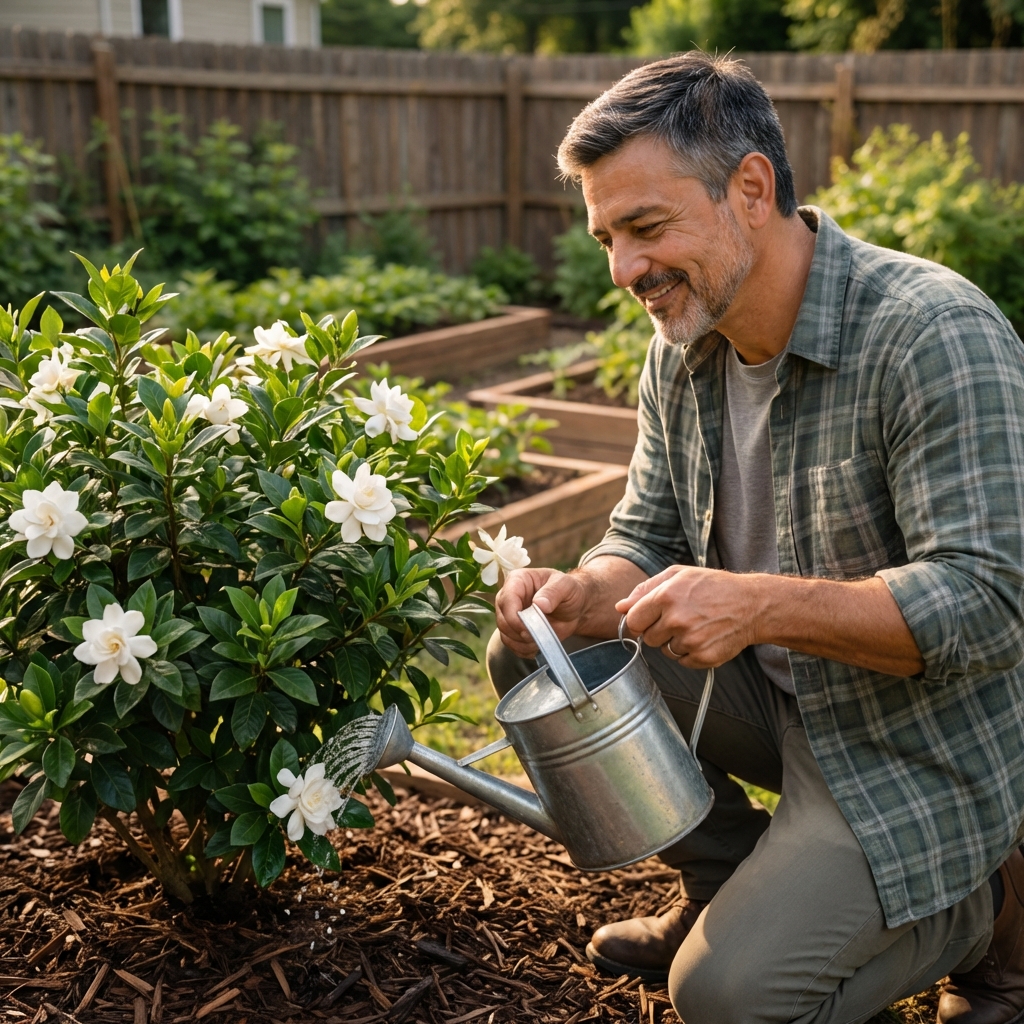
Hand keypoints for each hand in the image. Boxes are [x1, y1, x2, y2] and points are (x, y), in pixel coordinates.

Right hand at [495, 568, 588, 657]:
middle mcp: (508, 597)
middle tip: (541, 633)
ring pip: (505, 635)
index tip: (529, 627)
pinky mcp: (513, 631)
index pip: (506, 600)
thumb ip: (553, 592)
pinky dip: (525, 649)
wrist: (573, 608)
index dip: (514, 617)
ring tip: (544, 636)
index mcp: (517, 581)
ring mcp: (508, 615)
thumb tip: (539, 603)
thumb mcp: (566, 586)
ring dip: (524, 642)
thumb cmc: (568, 591)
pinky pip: (512, 646)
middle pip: (503, 620)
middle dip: (521, 632)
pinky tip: (539, 643)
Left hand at [616, 565, 758, 667]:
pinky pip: (682, 661)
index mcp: (666, 597)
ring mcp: (690, 640)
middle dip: (659, 630)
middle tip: (680, 618)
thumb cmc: (712, 587)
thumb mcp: (678, 576)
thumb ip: (645, 590)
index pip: (633, 620)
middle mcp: (676, 620)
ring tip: (695, 626)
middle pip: (648, 638)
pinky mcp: (703, 657)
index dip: (641, 620)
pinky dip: (690, 653)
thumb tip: (619, 607)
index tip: (652, 617)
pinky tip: (704, 637)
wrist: (751, 604)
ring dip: (675, 642)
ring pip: (665, 651)